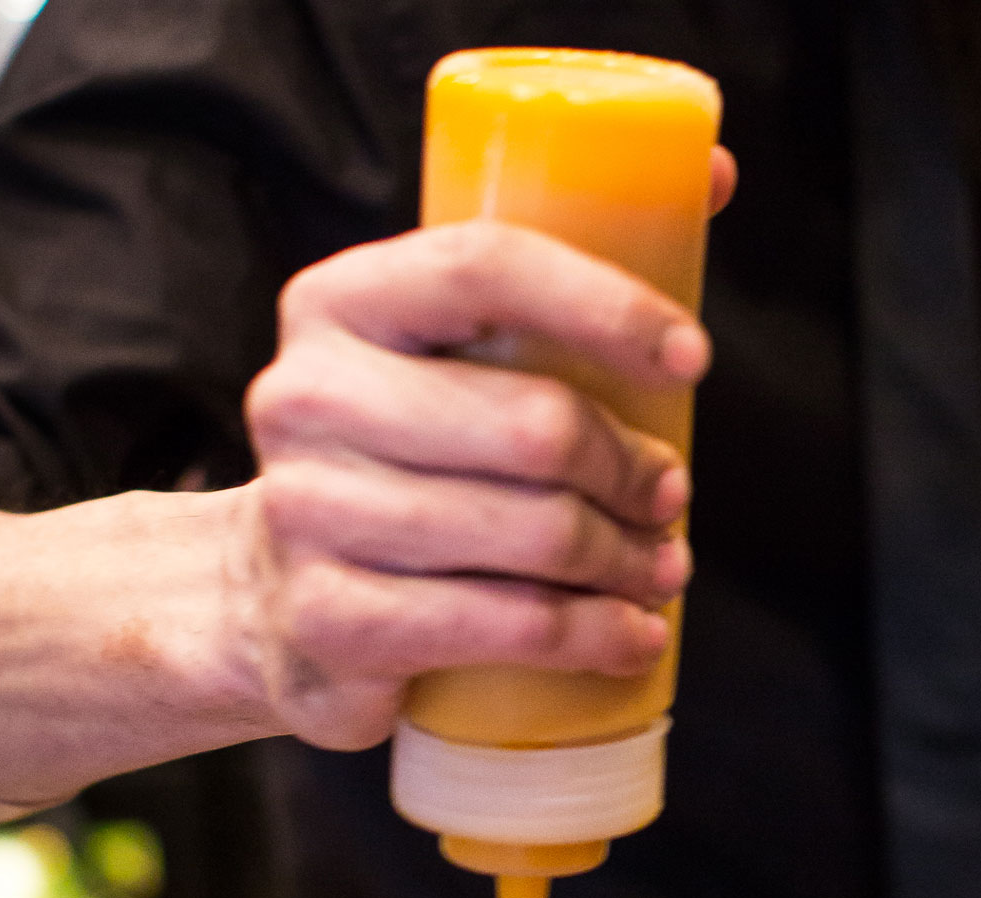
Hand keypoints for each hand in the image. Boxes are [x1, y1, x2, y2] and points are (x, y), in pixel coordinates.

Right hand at [236, 150, 735, 750]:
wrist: (266, 603)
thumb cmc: (397, 467)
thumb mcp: (442, 365)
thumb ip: (552, 285)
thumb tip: (714, 176)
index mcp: (340, 303)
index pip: (487, 269)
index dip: (608, 308)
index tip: (691, 358)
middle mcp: (307, 397)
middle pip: (535, 424)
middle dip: (634, 471)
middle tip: (669, 499)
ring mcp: (309, 513)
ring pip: (535, 533)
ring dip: (627, 561)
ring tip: (658, 569)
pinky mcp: (331, 621)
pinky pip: (506, 626)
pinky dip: (594, 636)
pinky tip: (633, 638)